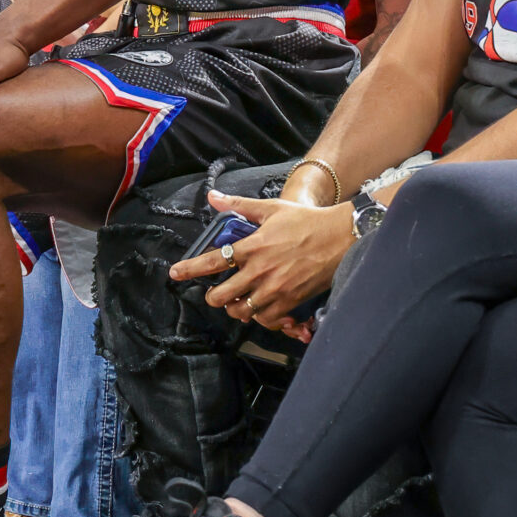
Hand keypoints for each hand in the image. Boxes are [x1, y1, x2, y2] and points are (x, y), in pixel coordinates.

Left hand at [168, 190, 342, 342]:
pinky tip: (260, 309)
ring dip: (236, 308)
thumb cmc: (307, 221)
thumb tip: (213, 197)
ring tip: (237, 302)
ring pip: (243, 311)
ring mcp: (275, 288)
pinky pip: (266, 319)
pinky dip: (260, 317)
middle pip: (222, 296)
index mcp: (252, 247)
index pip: (212, 261)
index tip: (175, 274)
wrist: (341, 237)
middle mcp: (260, 271)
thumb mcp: (271, 209)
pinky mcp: (290, 301)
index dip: (190, 269)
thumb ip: (239, 206)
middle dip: (214, 297)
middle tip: (215, 294)